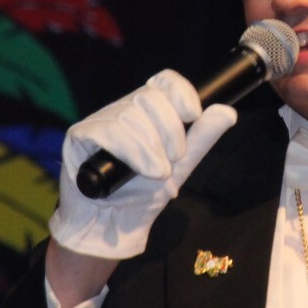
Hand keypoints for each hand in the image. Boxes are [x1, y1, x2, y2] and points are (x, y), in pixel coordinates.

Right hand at [49, 70, 236, 258]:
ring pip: (130, 115)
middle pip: (149, 96)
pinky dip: (132, 150)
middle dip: (170, 128)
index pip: (163, 81)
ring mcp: (100, 121)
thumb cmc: (142, 196)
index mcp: (147, 113)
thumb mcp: (181, 166)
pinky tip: (145, 170)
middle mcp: (122, 111)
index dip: (180, 92)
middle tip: (176, 157)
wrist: (114, 226)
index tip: (193, 115)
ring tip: (159, 173)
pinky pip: (108, 130)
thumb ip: (202, 139)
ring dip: (152, 147)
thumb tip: (228, 111)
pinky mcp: (80, 136)